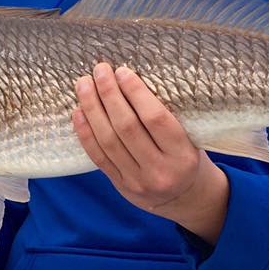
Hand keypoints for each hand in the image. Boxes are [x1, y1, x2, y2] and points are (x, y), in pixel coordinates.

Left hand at [73, 63, 229, 244]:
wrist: (185, 198)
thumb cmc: (186, 155)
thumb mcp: (190, 137)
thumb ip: (166, 116)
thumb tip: (131, 79)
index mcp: (182, 154)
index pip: (155, 119)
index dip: (136, 92)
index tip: (122, 71)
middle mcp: (160, 170)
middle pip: (126, 127)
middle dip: (110, 95)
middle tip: (100, 70)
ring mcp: (137, 181)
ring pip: (108, 140)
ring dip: (92, 109)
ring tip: (84, 85)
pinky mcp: (120, 186)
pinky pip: (98, 157)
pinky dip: (85, 132)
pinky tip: (78, 111)